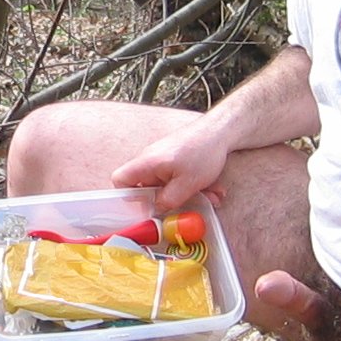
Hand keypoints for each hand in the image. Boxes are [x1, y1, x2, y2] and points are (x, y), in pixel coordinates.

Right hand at [110, 122, 231, 212]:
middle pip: (148, 187)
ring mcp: (163, 160)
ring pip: (168, 185)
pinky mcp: (175, 159)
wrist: (221, 130)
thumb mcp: (186, 184)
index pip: (120, 180)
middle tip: (186, 206)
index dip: (127, 197)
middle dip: (169, 200)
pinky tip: (213, 189)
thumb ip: (168, 200)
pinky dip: (193, 185)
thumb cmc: (202, 151)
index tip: (145, 207)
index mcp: (146, 163)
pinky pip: (179, 178)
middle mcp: (151, 160)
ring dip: (188, 194)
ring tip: (209, 196)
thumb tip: (157, 210)